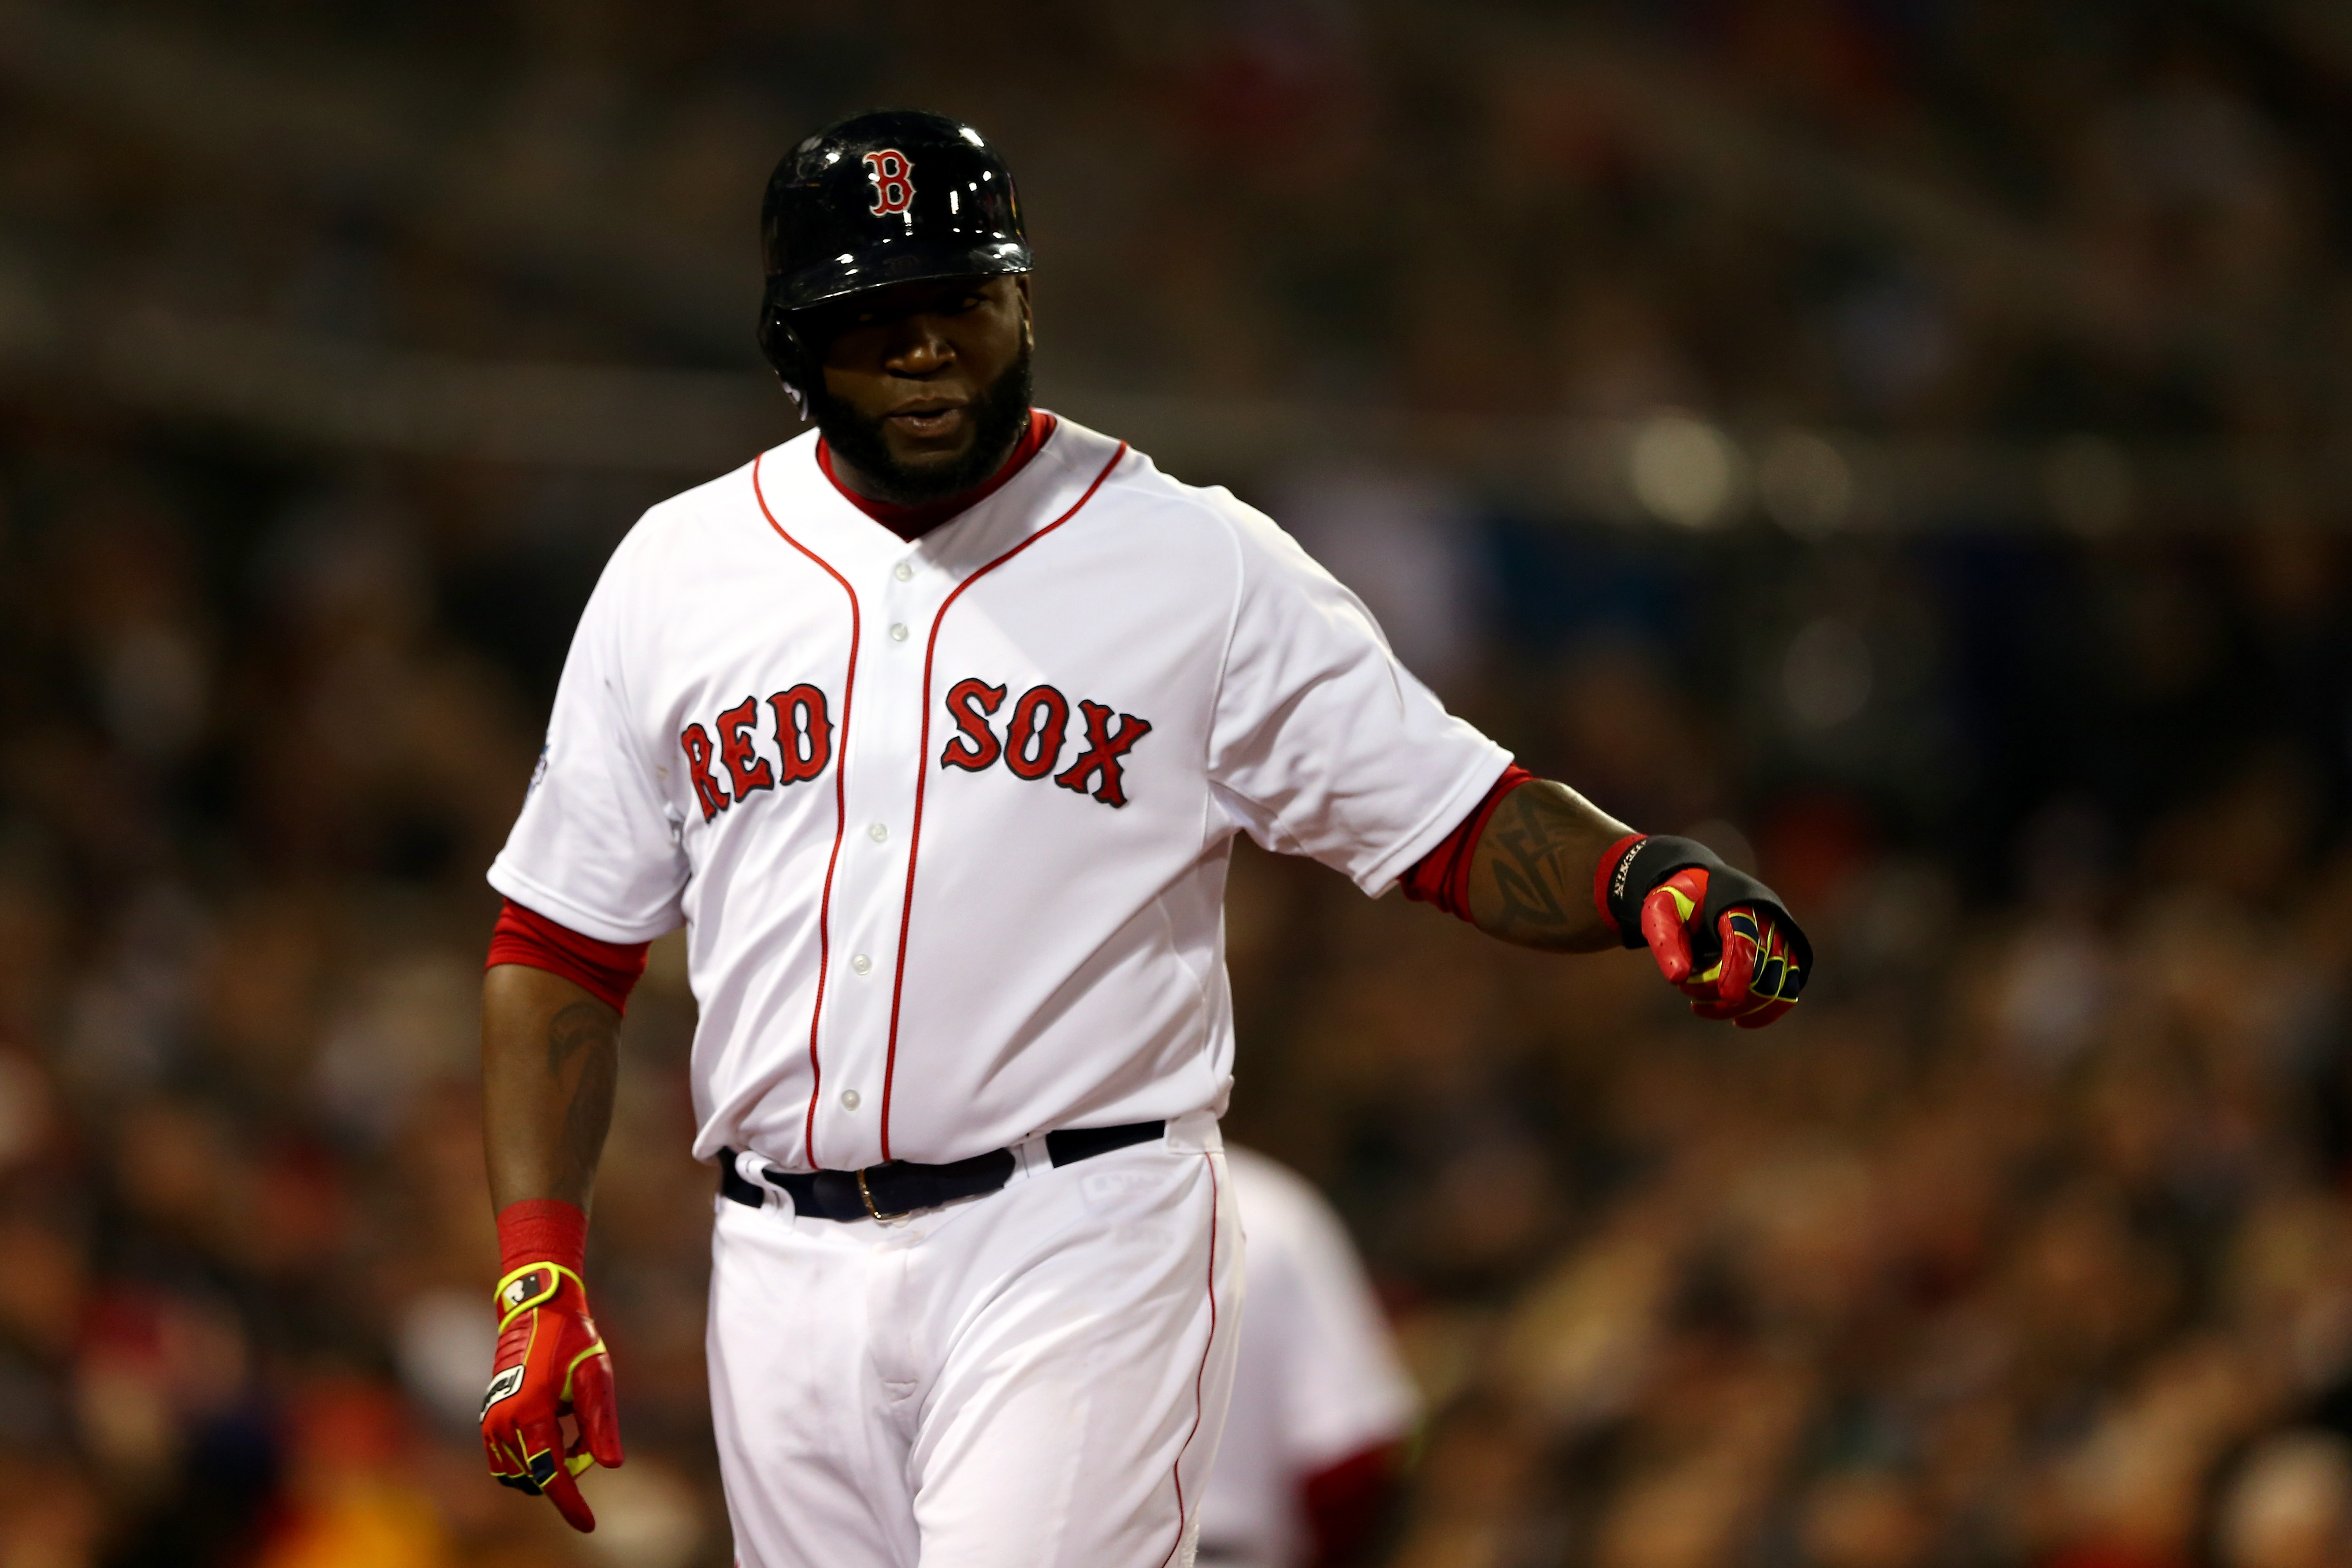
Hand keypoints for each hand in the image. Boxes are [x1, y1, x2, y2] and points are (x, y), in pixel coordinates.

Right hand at [481, 1262, 623, 1530]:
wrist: (537, 1310)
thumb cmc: (572, 1341)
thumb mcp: (595, 1380)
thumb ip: (600, 1424)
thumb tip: (610, 1466)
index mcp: (529, 1415)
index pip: (550, 1475)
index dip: (570, 1503)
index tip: (588, 1525)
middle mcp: (502, 1423)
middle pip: (537, 1475)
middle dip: (565, 1473)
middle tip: (588, 1441)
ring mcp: (491, 1421)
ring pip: (519, 1471)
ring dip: (546, 1466)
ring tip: (571, 1432)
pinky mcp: (489, 1417)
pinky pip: (506, 1458)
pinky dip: (531, 1458)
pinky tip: (555, 1432)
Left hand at [1598, 834, 1810, 1027]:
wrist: (1698, 887)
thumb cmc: (1678, 900)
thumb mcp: (1659, 911)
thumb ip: (1666, 941)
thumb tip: (1678, 978)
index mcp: (1736, 903)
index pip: (1745, 941)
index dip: (1738, 970)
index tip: (1726, 994)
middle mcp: (1767, 920)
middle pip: (1761, 972)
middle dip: (1723, 993)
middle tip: (1686, 990)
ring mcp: (1780, 938)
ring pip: (1776, 988)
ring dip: (1740, 1007)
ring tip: (1700, 1006)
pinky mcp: (1785, 955)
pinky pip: (1788, 991)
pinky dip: (1765, 1011)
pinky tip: (1737, 1019)